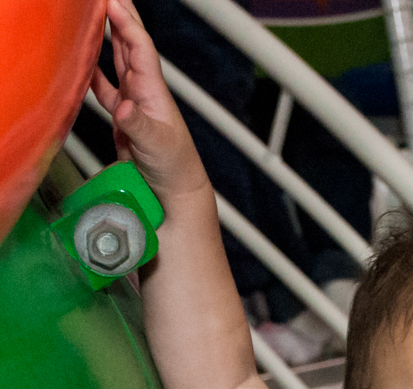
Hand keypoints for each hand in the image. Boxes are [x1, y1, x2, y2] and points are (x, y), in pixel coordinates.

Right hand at [92, 0, 207, 202]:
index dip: (126, 23)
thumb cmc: (174, 169)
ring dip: (109, 39)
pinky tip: (86, 66)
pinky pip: (106, 90)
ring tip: (98, 16)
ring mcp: (133, 105)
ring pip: (119, 62)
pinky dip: (96, 76)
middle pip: (131, 45)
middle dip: (121, 17)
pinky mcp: (124, 120)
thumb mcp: (158, 146)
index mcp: (153, 91)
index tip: (111, 1)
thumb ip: (139, 126)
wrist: (175, 194)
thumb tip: (123, 107)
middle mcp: (144, 92)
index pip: (139, 48)